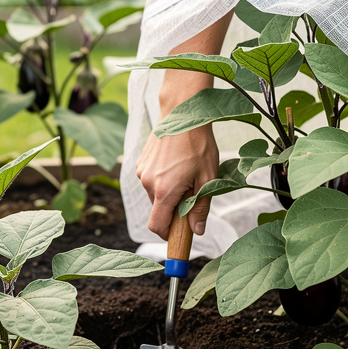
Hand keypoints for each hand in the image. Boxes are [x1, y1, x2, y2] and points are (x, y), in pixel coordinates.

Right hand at [136, 15, 230, 239]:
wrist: (182, 111)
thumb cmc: (198, 143)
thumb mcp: (208, 177)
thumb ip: (200, 207)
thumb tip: (197, 231)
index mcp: (165, 191)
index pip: (157, 227)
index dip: (167, 236)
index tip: (178, 237)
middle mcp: (148, 183)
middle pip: (158, 211)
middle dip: (173, 211)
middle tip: (192, 195)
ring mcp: (141, 172)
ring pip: (154, 196)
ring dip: (168, 194)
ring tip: (185, 174)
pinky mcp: (139, 163)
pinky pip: (150, 181)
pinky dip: (162, 181)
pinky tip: (175, 165)